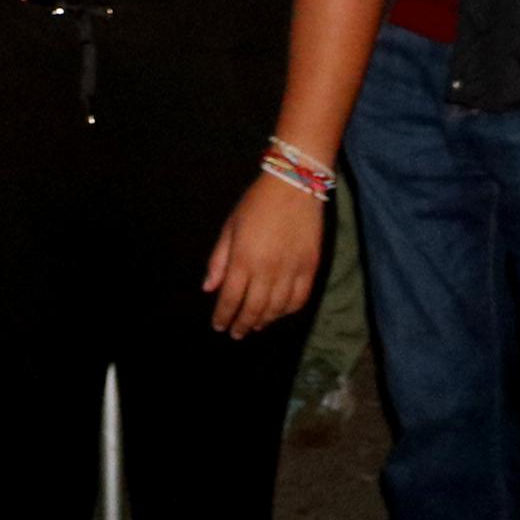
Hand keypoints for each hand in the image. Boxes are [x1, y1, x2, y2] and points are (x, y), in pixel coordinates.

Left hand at [203, 174, 325, 336]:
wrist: (294, 185)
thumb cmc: (256, 203)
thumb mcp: (230, 226)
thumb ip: (219, 260)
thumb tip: (209, 288)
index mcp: (244, 259)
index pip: (231, 298)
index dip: (223, 316)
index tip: (219, 326)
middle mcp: (268, 270)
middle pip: (254, 309)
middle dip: (242, 324)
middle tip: (236, 333)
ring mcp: (291, 270)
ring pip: (277, 308)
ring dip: (264, 320)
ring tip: (255, 325)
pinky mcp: (310, 268)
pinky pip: (299, 299)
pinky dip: (288, 311)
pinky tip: (279, 313)